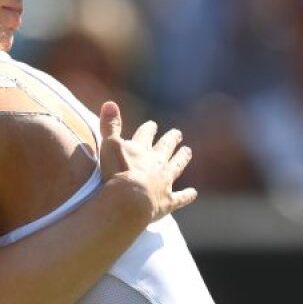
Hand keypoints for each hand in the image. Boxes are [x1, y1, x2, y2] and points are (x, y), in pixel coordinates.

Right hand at [98, 101, 196, 222]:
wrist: (129, 199)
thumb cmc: (117, 172)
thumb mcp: (109, 145)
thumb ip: (110, 126)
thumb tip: (109, 103)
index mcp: (141, 150)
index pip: (146, 135)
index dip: (149, 129)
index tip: (153, 125)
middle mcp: (156, 163)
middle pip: (165, 148)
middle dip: (171, 140)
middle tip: (177, 134)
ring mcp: (164, 182)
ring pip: (176, 167)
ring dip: (181, 159)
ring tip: (187, 151)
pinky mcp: (167, 201)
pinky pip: (180, 197)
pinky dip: (187, 195)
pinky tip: (193, 193)